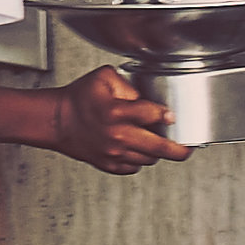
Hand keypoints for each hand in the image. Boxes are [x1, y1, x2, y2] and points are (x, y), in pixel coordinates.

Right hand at [50, 63, 189, 173]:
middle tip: (187, 147)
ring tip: (158, 142)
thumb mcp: (103, 77)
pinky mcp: (109, 165)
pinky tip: (137, 148)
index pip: (153, 116)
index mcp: (116, 112)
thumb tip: (147, 99)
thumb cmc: (79, 98)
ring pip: (149, 159)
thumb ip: (129, 84)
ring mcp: (113, 154)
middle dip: (179, 149)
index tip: (171, 116)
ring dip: (157, 151)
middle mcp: (117, 136)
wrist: (57, 121)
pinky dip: (140, 159)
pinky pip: (135, 167)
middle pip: (159, 147)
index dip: (166, 116)